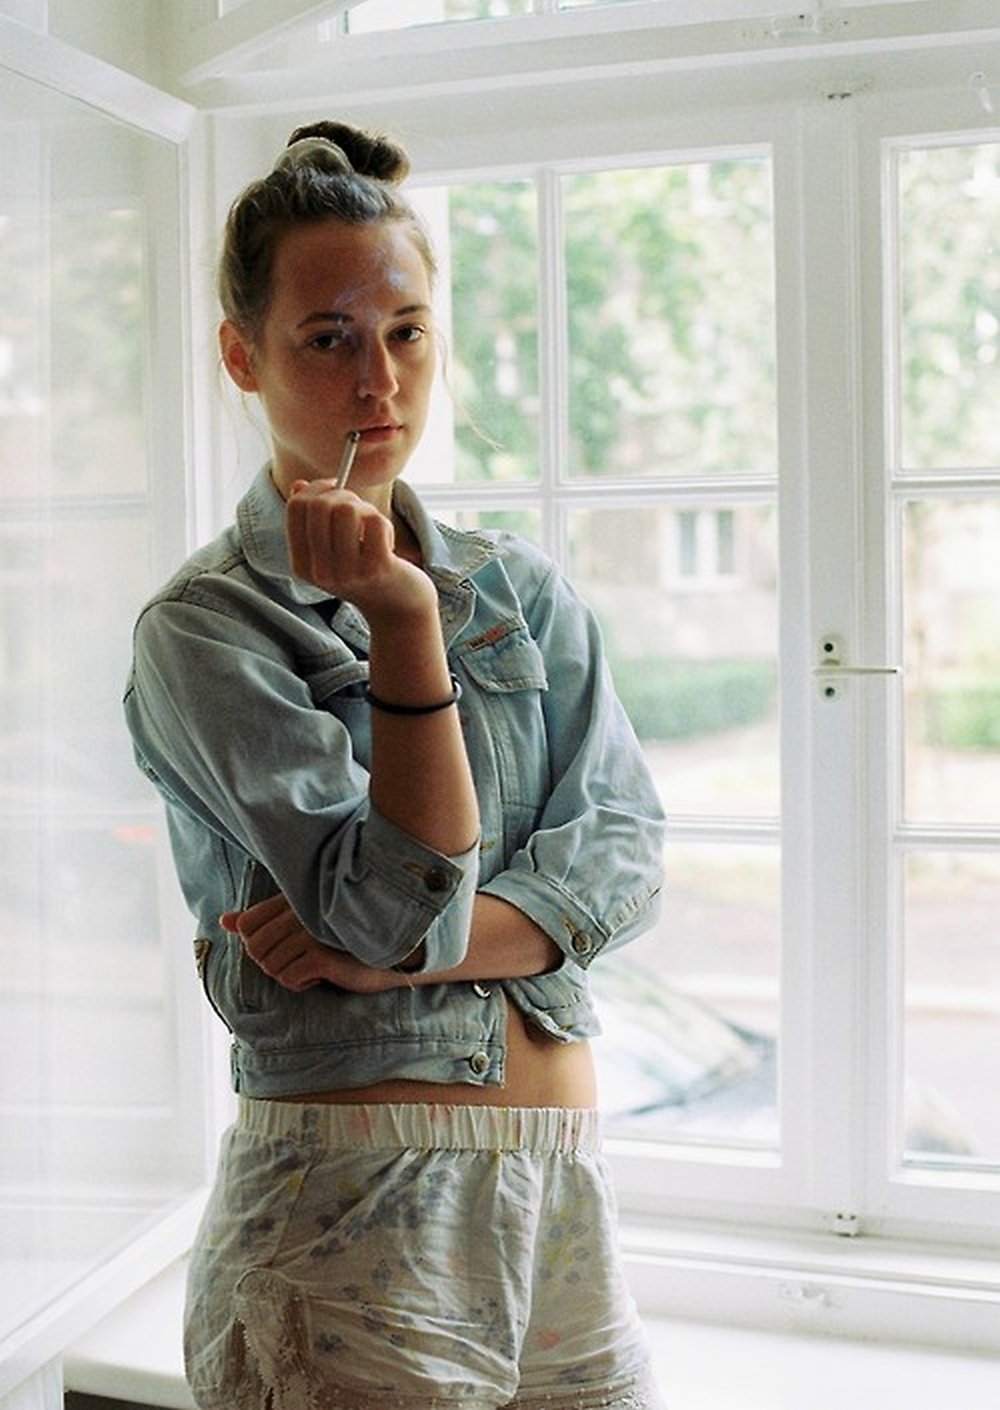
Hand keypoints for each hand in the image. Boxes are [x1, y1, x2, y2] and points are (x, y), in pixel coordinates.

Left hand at [220, 892, 403, 994]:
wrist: (389, 952)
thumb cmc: (341, 939)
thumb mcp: (299, 924)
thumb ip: (261, 920)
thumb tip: (224, 921)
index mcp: (292, 900)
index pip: (247, 925)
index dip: (258, 944)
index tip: (285, 946)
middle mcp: (299, 912)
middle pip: (254, 949)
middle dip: (273, 962)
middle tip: (301, 959)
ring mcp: (310, 933)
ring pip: (270, 966)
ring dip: (290, 974)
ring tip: (315, 964)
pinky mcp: (321, 955)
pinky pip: (289, 979)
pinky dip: (303, 983)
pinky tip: (325, 974)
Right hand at [285, 479, 434, 623]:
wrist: (398, 610)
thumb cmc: (364, 572)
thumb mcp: (332, 552)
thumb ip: (313, 521)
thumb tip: (299, 485)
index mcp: (302, 565)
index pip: (296, 507)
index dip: (315, 489)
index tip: (333, 488)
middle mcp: (321, 571)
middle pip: (319, 505)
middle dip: (342, 494)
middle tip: (357, 505)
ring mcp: (348, 572)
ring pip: (347, 510)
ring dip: (364, 509)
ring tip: (372, 526)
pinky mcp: (377, 568)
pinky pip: (375, 522)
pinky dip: (384, 523)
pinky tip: (386, 541)